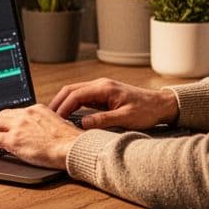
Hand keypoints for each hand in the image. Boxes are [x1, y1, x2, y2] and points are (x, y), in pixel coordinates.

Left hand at [0, 104, 81, 168]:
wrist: (71, 147)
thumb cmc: (69, 142)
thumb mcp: (57, 126)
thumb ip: (44, 126)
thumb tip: (40, 135)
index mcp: (37, 109)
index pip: (15, 112)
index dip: (5, 120)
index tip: (1, 127)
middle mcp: (26, 114)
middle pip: (1, 116)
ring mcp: (18, 126)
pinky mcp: (13, 139)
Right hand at [47, 78, 178, 130]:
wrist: (161, 105)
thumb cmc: (147, 111)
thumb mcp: (126, 118)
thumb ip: (103, 120)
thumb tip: (83, 123)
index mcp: (104, 88)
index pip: (75, 95)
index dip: (62, 107)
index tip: (55, 120)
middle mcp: (101, 85)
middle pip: (70, 90)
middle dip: (57, 103)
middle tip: (47, 118)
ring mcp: (101, 89)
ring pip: (75, 93)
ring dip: (64, 103)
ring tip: (54, 118)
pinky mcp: (104, 95)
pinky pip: (83, 98)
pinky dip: (72, 105)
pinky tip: (69, 116)